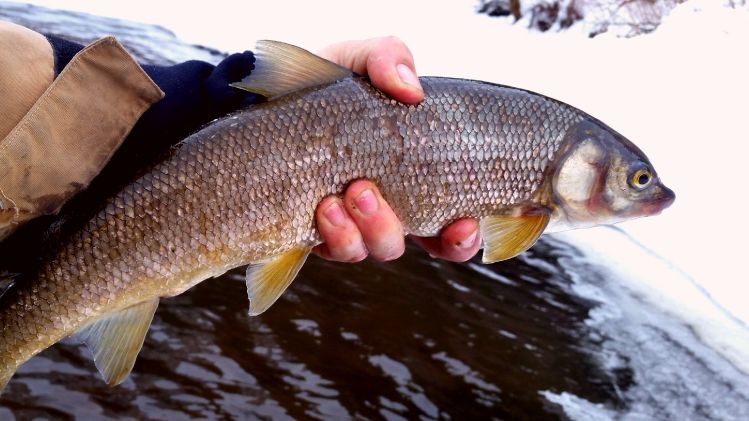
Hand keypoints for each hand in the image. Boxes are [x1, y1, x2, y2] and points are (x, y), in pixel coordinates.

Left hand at [314, 37, 480, 262]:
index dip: (464, 235)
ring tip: (348, 192)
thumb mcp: (359, 58)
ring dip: (371, 227)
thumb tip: (411, 89)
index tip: (463, 223)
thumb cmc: (326, 84)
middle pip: (427, 245)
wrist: (270, 98)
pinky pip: (338, 250)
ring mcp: (358, 223)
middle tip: (372, 191)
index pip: (454, 219)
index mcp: (417, 175)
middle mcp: (394, 206)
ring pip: (380, 248)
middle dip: (410, 226)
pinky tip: (325, 206)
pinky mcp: (320, 233)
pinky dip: (337, 234)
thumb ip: (389, 58)